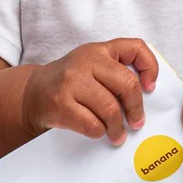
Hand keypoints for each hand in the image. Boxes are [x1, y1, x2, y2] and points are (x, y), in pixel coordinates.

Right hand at [22, 39, 158, 145]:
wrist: (32, 93)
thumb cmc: (70, 83)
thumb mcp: (92, 66)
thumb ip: (116, 72)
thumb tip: (145, 96)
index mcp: (99, 50)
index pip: (135, 48)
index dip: (150, 67)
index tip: (150, 87)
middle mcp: (86, 62)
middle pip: (127, 85)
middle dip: (136, 109)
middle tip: (137, 122)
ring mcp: (71, 82)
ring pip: (110, 109)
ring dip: (117, 127)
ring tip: (117, 134)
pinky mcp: (61, 104)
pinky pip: (93, 125)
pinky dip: (99, 132)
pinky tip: (98, 131)